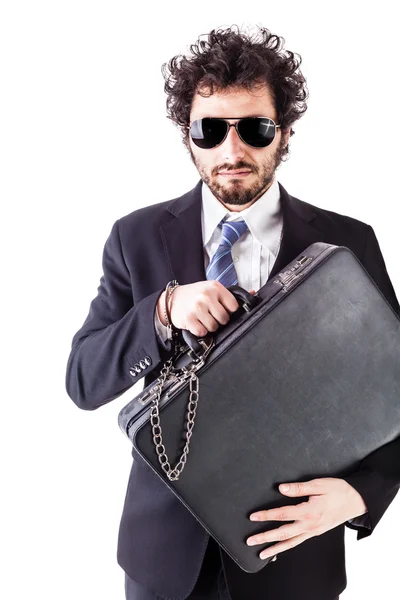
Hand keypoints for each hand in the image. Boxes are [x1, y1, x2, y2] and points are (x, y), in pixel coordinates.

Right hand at [158, 280, 242, 336]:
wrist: (173, 299)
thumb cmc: (195, 294)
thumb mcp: (212, 289)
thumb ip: (230, 294)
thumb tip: (253, 293)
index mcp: (215, 287)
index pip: (233, 306)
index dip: (229, 311)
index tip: (221, 309)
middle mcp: (206, 296)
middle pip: (224, 318)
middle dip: (218, 320)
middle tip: (210, 315)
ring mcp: (196, 307)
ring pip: (214, 327)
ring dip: (209, 326)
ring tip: (202, 318)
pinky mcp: (188, 319)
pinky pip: (202, 332)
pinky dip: (200, 331)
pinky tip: (196, 323)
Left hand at [246, 477, 367, 559]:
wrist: (355, 501)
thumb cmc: (337, 490)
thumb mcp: (318, 484)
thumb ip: (298, 487)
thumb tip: (281, 489)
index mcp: (309, 511)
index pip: (282, 514)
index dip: (266, 516)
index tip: (253, 517)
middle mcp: (309, 525)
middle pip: (283, 533)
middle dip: (265, 538)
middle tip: (250, 541)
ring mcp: (313, 531)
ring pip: (290, 542)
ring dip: (274, 548)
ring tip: (261, 554)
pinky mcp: (315, 532)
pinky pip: (298, 542)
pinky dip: (287, 547)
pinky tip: (279, 549)